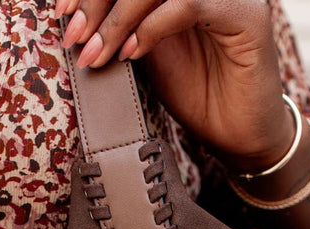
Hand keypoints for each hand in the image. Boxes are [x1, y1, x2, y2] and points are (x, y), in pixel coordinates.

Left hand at [58, 0, 292, 173]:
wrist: (239, 134)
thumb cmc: (196, 95)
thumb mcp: (146, 53)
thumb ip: (122, 26)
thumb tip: (76, 17)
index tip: (63, 13)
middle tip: (75, 35)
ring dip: (120, 15)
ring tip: (97, 53)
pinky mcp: (246, 15)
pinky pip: (189, 3)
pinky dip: (152, 26)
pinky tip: (132, 53)